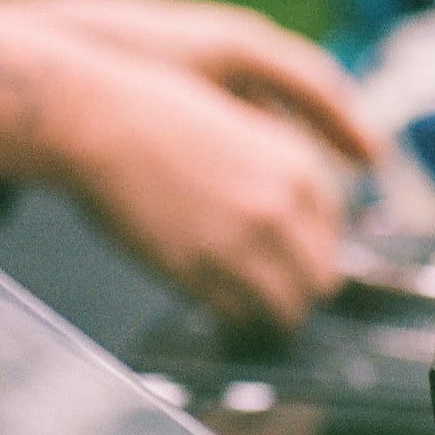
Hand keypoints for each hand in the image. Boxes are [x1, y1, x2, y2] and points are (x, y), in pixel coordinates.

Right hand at [0, 0, 354, 328]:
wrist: (101, 122)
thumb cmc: (157, 118)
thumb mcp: (243, 132)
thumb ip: (279, 177)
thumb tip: (295, 226)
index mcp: (300, 169)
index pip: (333, 236)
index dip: (307, 253)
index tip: (287, 259)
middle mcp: (283, 207)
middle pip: (320, 281)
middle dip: (295, 289)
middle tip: (267, 290)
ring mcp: (244, 242)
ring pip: (286, 309)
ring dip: (267, 313)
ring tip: (243, 305)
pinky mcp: (202, 270)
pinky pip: (238, 316)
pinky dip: (229, 315)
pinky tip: (210, 298)